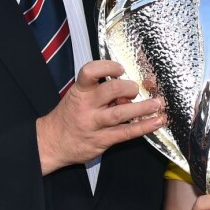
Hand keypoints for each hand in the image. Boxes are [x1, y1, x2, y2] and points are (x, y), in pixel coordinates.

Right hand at [36, 60, 164, 174]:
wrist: (53, 142)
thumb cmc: (69, 115)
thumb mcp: (76, 96)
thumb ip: (97, 90)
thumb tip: (125, 84)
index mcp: (79, 90)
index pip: (90, 71)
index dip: (107, 67)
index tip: (120, 68)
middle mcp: (86, 105)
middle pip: (110, 90)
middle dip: (129, 87)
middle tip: (138, 89)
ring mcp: (94, 124)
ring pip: (121, 113)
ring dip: (142, 108)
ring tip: (157, 103)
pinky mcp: (102, 141)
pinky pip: (126, 133)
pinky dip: (143, 126)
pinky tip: (156, 121)